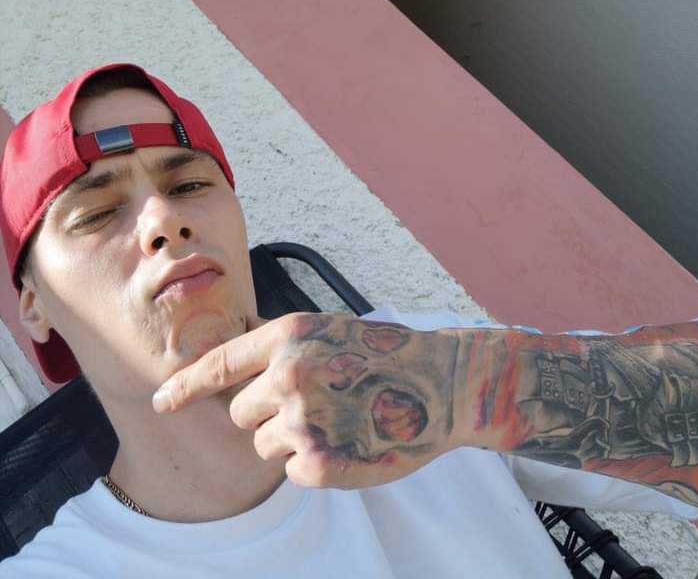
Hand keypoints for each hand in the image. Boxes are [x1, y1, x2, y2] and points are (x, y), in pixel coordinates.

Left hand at [152, 312, 463, 488]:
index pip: (218, 365)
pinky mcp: (318, 463)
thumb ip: (275, 340)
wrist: (437, 381)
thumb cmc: (380, 352)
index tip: (161, 403)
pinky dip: (313, 462)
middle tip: (313, 402)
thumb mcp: (326, 327)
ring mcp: (303, 420)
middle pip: (239, 413)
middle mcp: (288, 375)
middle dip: (265, 412)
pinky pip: (291, 470)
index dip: (184, 388)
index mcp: (287, 337)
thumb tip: (231, 344)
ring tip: (335, 418)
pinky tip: (347, 440)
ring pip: (263, 444)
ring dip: (290, 439)